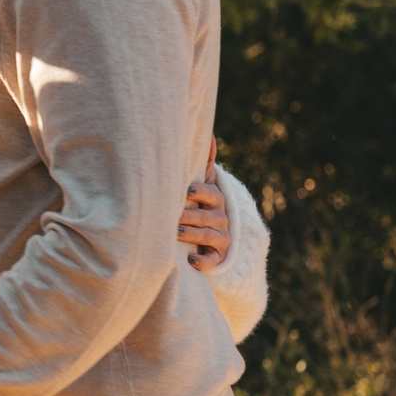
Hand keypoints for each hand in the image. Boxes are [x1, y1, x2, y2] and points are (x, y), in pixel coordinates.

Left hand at [180, 144, 229, 271]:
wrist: (210, 233)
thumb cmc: (198, 203)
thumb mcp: (203, 183)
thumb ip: (204, 161)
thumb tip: (209, 133)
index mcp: (216, 200)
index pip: (212, 194)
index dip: (201, 192)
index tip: (186, 190)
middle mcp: (221, 218)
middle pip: (210, 216)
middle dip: (192, 215)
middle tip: (174, 216)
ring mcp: (220, 238)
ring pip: (210, 236)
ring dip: (193, 234)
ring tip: (175, 232)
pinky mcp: (217, 256)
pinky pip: (213, 260)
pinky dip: (204, 261)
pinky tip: (192, 261)